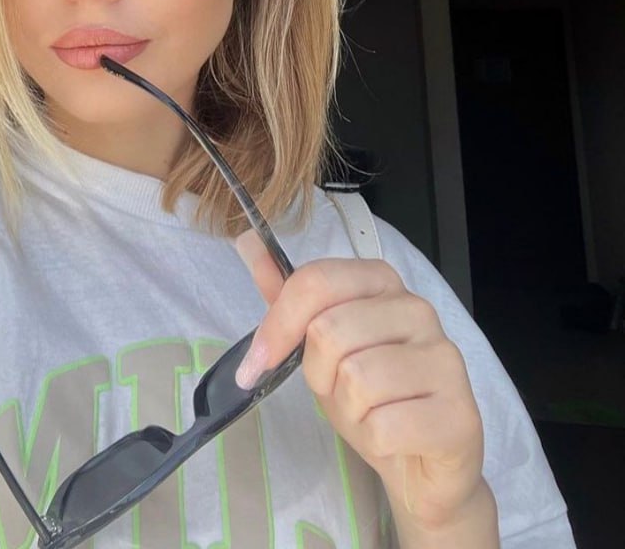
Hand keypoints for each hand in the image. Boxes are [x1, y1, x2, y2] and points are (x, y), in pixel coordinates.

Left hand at [234, 232, 492, 540]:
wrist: (422, 466)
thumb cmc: (371, 398)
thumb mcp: (320, 346)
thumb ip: (289, 298)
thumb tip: (247, 241)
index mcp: (382, 282)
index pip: (316, 281)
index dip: (278, 324)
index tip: (257, 362)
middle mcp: (418, 311)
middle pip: (330, 331)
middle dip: (319, 374)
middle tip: (339, 392)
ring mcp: (445, 360)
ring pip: (357, 379)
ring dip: (350, 410)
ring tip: (371, 413)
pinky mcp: (460, 414)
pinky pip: (384, 426)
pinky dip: (374, 440)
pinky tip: (393, 438)